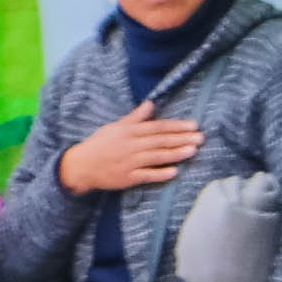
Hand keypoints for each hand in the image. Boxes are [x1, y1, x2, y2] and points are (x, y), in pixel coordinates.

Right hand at [60, 106, 202, 198]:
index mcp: (128, 131)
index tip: (194, 125)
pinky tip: (175, 172)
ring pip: (156, 157)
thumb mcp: (115, 127)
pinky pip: (146, 175)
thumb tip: (150, 103)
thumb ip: (135, 117)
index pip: (157, 127)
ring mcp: (129, 162)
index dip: (176, 126)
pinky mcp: (127, 178)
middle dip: (181, 139)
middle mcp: (130, 146)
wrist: (81, 166)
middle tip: (201, 137)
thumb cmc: (100, 144)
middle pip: (160, 141)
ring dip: (175, 154)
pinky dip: (160, 174)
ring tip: (193, 151)